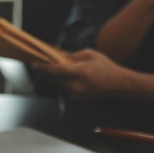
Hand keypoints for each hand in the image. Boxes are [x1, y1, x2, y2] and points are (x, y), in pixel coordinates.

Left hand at [31, 49, 153, 106]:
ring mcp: (77, 93)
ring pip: (60, 84)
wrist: (119, 84)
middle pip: (55, 79)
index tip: (34, 64)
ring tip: (52, 67)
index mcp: (80, 73)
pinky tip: (67, 75)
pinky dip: (64, 81)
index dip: (44, 67)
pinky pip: (67, 88)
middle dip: (47, 71)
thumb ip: (73, 56)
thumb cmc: (106, 67)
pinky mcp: (79, 98)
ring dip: (55, 76)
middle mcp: (77, 85)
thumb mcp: (90, 54)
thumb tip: (59, 56)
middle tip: (38, 63)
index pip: (56, 71)